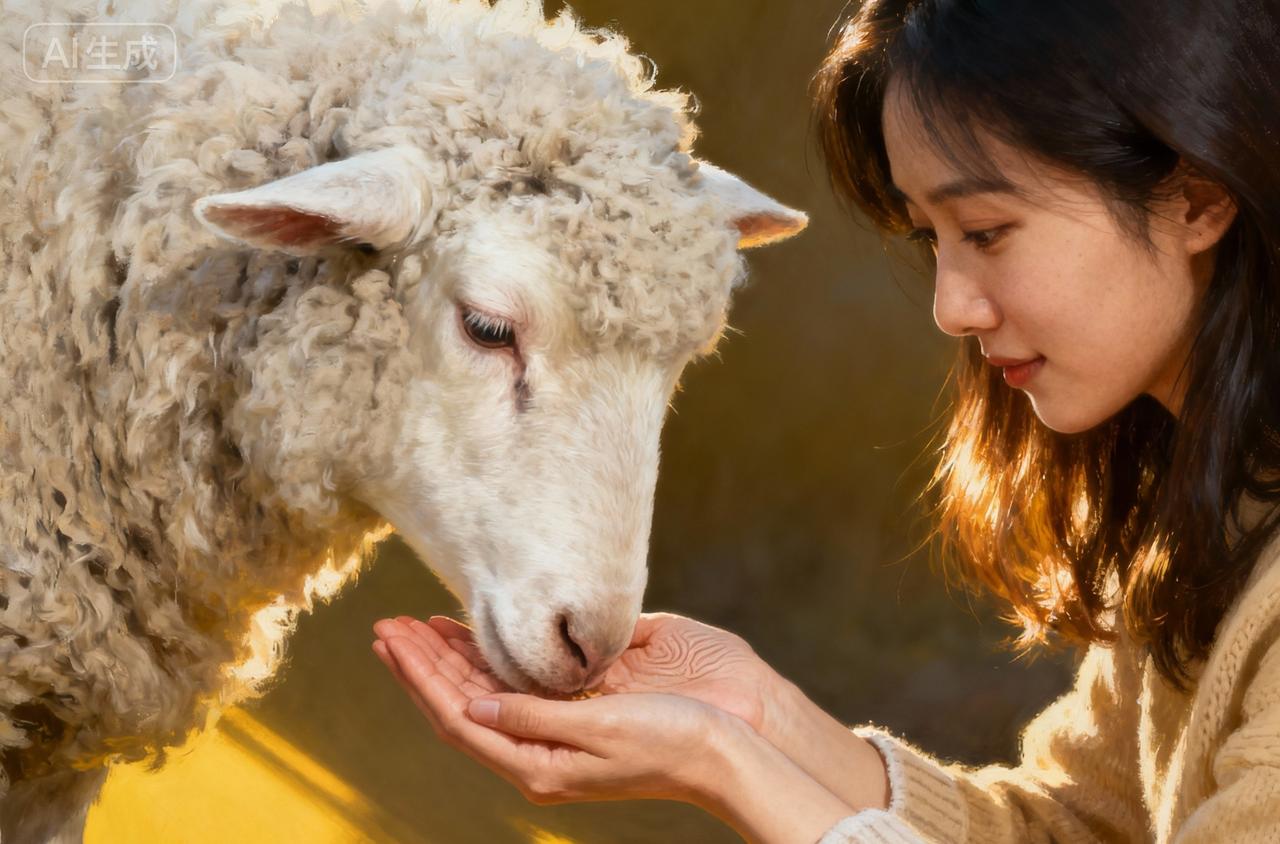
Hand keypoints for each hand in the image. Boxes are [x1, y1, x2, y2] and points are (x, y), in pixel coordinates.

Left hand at [417, 611, 783, 736]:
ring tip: (414, 628)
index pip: (457, 717)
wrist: (725, 749)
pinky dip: (486, 662)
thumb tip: (470, 710)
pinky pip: (513, 689)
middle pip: (460, 706)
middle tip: (385, 626)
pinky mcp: (575, 716)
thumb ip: (533, 718)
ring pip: (482, 697)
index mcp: (538, 765)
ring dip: (447, 662)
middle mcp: (538, 754)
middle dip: (421, 665)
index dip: (419, 677)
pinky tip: (472, 642)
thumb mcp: (600, 730)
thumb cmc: (669, 739)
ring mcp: (555, 736)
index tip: (390, 640)